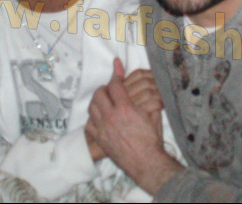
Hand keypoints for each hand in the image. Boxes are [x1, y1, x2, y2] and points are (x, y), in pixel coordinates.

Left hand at [86, 59, 181, 194]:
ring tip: (103, 101)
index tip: (117, 78)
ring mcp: (103, 128)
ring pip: (91, 107)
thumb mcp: (153, 115)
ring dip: (96, 101)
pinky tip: (98, 118)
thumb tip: (151, 87)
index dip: (116, 78)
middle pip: (99, 94)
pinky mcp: (100, 139)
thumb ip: (149, 99)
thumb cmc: (152, 140)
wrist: (146, 162)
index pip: (114, 85)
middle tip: (108, 89)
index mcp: (125, 108)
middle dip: (103, 88)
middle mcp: (111, 116)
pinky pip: (89, 124)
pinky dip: (92, 118)